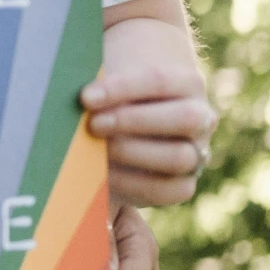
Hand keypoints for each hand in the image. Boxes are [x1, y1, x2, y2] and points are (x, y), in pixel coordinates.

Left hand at [84, 17, 214, 206]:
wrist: (121, 123)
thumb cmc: (109, 94)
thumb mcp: (105, 83)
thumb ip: (96, 84)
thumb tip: (69, 82)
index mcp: (185, 83)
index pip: (160, 80)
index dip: (122, 88)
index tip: (85, 96)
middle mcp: (200, 118)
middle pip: (184, 119)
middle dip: (133, 121)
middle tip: (92, 124)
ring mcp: (196, 152)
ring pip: (181, 156)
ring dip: (134, 154)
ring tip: (95, 152)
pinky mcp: (183, 183)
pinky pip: (172, 189)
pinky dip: (137, 185)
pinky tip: (104, 176)